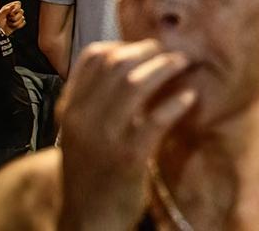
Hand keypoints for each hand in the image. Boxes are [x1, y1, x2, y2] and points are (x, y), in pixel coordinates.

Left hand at [0, 0, 24, 32]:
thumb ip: (5, 10)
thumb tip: (13, 5)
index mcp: (9, 8)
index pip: (18, 3)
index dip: (17, 8)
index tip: (12, 13)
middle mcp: (14, 12)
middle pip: (21, 11)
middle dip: (15, 17)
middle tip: (8, 19)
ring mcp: (16, 18)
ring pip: (22, 18)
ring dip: (15, 23)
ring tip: (9, 24)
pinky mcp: (18, 23)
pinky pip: (23, 23)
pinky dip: (18, 26)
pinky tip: (13, 27)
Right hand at [55, 40, 198, 229]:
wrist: (88, 219)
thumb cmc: (93, 171)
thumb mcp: (83, 131)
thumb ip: (99, 100)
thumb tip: (133, 63)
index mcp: (69, 109)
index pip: (92, 58)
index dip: (123, 45)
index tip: (145, 48)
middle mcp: (82, 118)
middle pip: (117, 64)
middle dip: (149, 52)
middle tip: (170, 53)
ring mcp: (104, 137)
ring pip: (134, 84)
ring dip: (164, 68)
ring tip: (183, 64)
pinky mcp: (128, 157)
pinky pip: (156, 119)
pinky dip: (175, 103)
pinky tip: (189, 98)